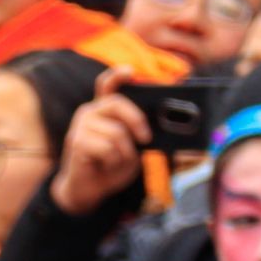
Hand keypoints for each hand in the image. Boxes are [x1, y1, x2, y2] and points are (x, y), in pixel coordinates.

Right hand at [51, 67, 147, 216]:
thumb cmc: (112, 166)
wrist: (87, 190)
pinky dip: (114, 161)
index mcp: (104, 110)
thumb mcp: (135, 149)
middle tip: (145, 139)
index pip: (108, 85)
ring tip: (117, 161)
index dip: (118, 75)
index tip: (130, 71)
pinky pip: (107, 148)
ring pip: (116, 132)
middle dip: (137, 120)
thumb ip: (148, 137)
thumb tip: (184, 145)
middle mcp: (90, 112)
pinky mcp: (76, 142)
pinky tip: (106, 165)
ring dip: (125, 153)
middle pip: (117, 103)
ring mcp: (80, 126)